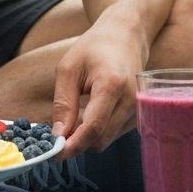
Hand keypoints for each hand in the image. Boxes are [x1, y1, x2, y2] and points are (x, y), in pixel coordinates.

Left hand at [51, 16, 144, 158]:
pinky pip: (113, 134)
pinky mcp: (138, 115)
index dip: (74, 144)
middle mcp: (130, 101)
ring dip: (86, 137)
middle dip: (77, 142)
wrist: (125, 37)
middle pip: (100, 139)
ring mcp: (138, 110)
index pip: (93, 127)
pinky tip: (89, 113)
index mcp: (112, 85)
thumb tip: (58, 136)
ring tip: (74, 114)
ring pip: (107, 140)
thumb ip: (63, 103)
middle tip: (57, 133)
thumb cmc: (93, 48)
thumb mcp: (69, 68)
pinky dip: (97, 131)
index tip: (54, 154)